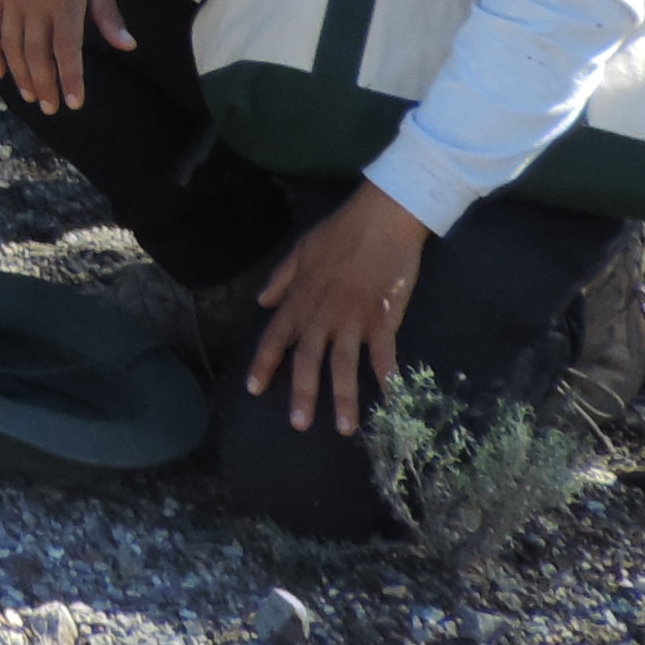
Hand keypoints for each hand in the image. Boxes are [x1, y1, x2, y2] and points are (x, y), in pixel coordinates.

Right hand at [0, 0, 132, 114]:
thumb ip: (107, 13)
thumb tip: (127, 46)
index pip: (67, 48)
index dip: (70, 79)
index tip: (73, 103)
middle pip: (37, 53)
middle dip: (44, 84)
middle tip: (49, 108)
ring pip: (11, 44)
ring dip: (20, 74)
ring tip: (29, 95)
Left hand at [246, 182, 433, 434]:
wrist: (380, 216)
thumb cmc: (342, 231)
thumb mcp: (301, 249)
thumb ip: (281, 278)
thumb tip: (261, 302)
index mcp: (301, 298)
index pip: (275, 336)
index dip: (264, 363)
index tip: (254, 388)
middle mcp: (322, 313)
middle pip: (308, 359)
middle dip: (302, 393)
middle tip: (298, 425)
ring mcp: (353, 317)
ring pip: (343, 363)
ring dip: (344, 397)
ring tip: (346, 428)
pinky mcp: (382, 316)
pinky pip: (383, 352)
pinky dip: (387, 374)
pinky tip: (391, 397)